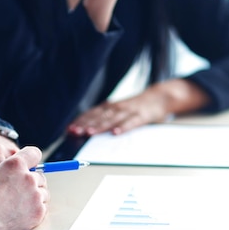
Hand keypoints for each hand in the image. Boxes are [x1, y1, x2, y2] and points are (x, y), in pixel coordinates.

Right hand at [0, 146, 48, 229]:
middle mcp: (28, 177)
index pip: (33, 154)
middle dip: (32, 182)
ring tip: (20, 204)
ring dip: (35, 196)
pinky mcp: (38, 211)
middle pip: (39, 176)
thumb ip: (5, 173)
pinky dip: (35, 210)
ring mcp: (35, 195)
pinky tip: (22, 213)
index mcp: (14, 164)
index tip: (30, 166)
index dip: (31, 159)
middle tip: (20, 191)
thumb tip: (13, 177)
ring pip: (43, 192)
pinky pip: (43, 207)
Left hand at [67, 78, 209, 135]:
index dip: (80, 121)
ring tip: (90, 133)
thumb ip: (104, 117)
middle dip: (85, 124)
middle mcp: (117, 107)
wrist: (160, 97)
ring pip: (112, 119)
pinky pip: (131, 122)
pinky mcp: (142, 116)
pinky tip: (116, 133)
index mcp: (110, 106)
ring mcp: (129, 111)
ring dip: (100, 126)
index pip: (91, 114)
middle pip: (99, 116)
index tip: (69, 129)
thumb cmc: (135, 106)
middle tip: (74, 132)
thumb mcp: (118, 109)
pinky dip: (123, 127)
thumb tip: (85, 127)